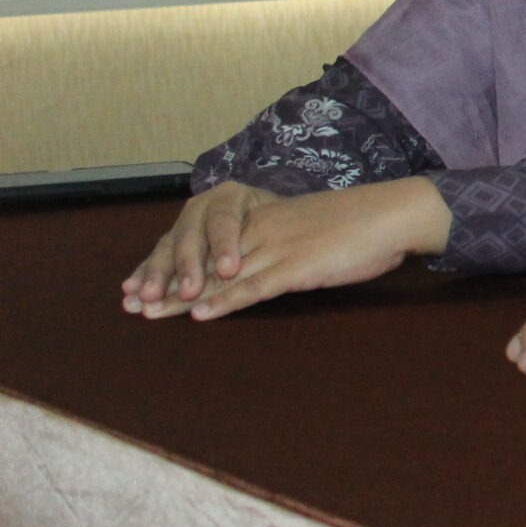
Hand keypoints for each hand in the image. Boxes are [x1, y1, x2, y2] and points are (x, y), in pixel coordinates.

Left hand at [122, 178, 449, 319]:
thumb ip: (289, 244)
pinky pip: (254, 287)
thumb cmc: (363, 224)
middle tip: (132, 301)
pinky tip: (200, 314)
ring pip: (221, 276)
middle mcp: (264, 231)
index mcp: (267, 219)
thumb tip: (275, 265)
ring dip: (183, 296)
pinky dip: (225, 302)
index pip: (209, 243)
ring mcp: (279, 248)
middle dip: (166, 282)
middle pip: (205, 260)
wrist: (394, 212)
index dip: (175, 263)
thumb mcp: (316, 229)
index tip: (147, 280)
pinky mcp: (298, 268)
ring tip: (150, 312)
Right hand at [124, 182, 277, 312]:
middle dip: (187, 266)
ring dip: (156, 274)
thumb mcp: (280, 218)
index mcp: (231, 196)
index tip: (231, 271)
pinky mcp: (172, 239)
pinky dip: (144, 274)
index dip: (225, 245)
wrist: (275, 212)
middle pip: (192, 235)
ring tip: (145, 297)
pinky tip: (129, 290)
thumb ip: (274, 230)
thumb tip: (275, 252)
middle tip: (188, 292)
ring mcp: (184, 223)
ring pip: (169, 247)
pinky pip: (157, 257)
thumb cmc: (282, 219)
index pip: (225, 219)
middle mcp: (202, 206)